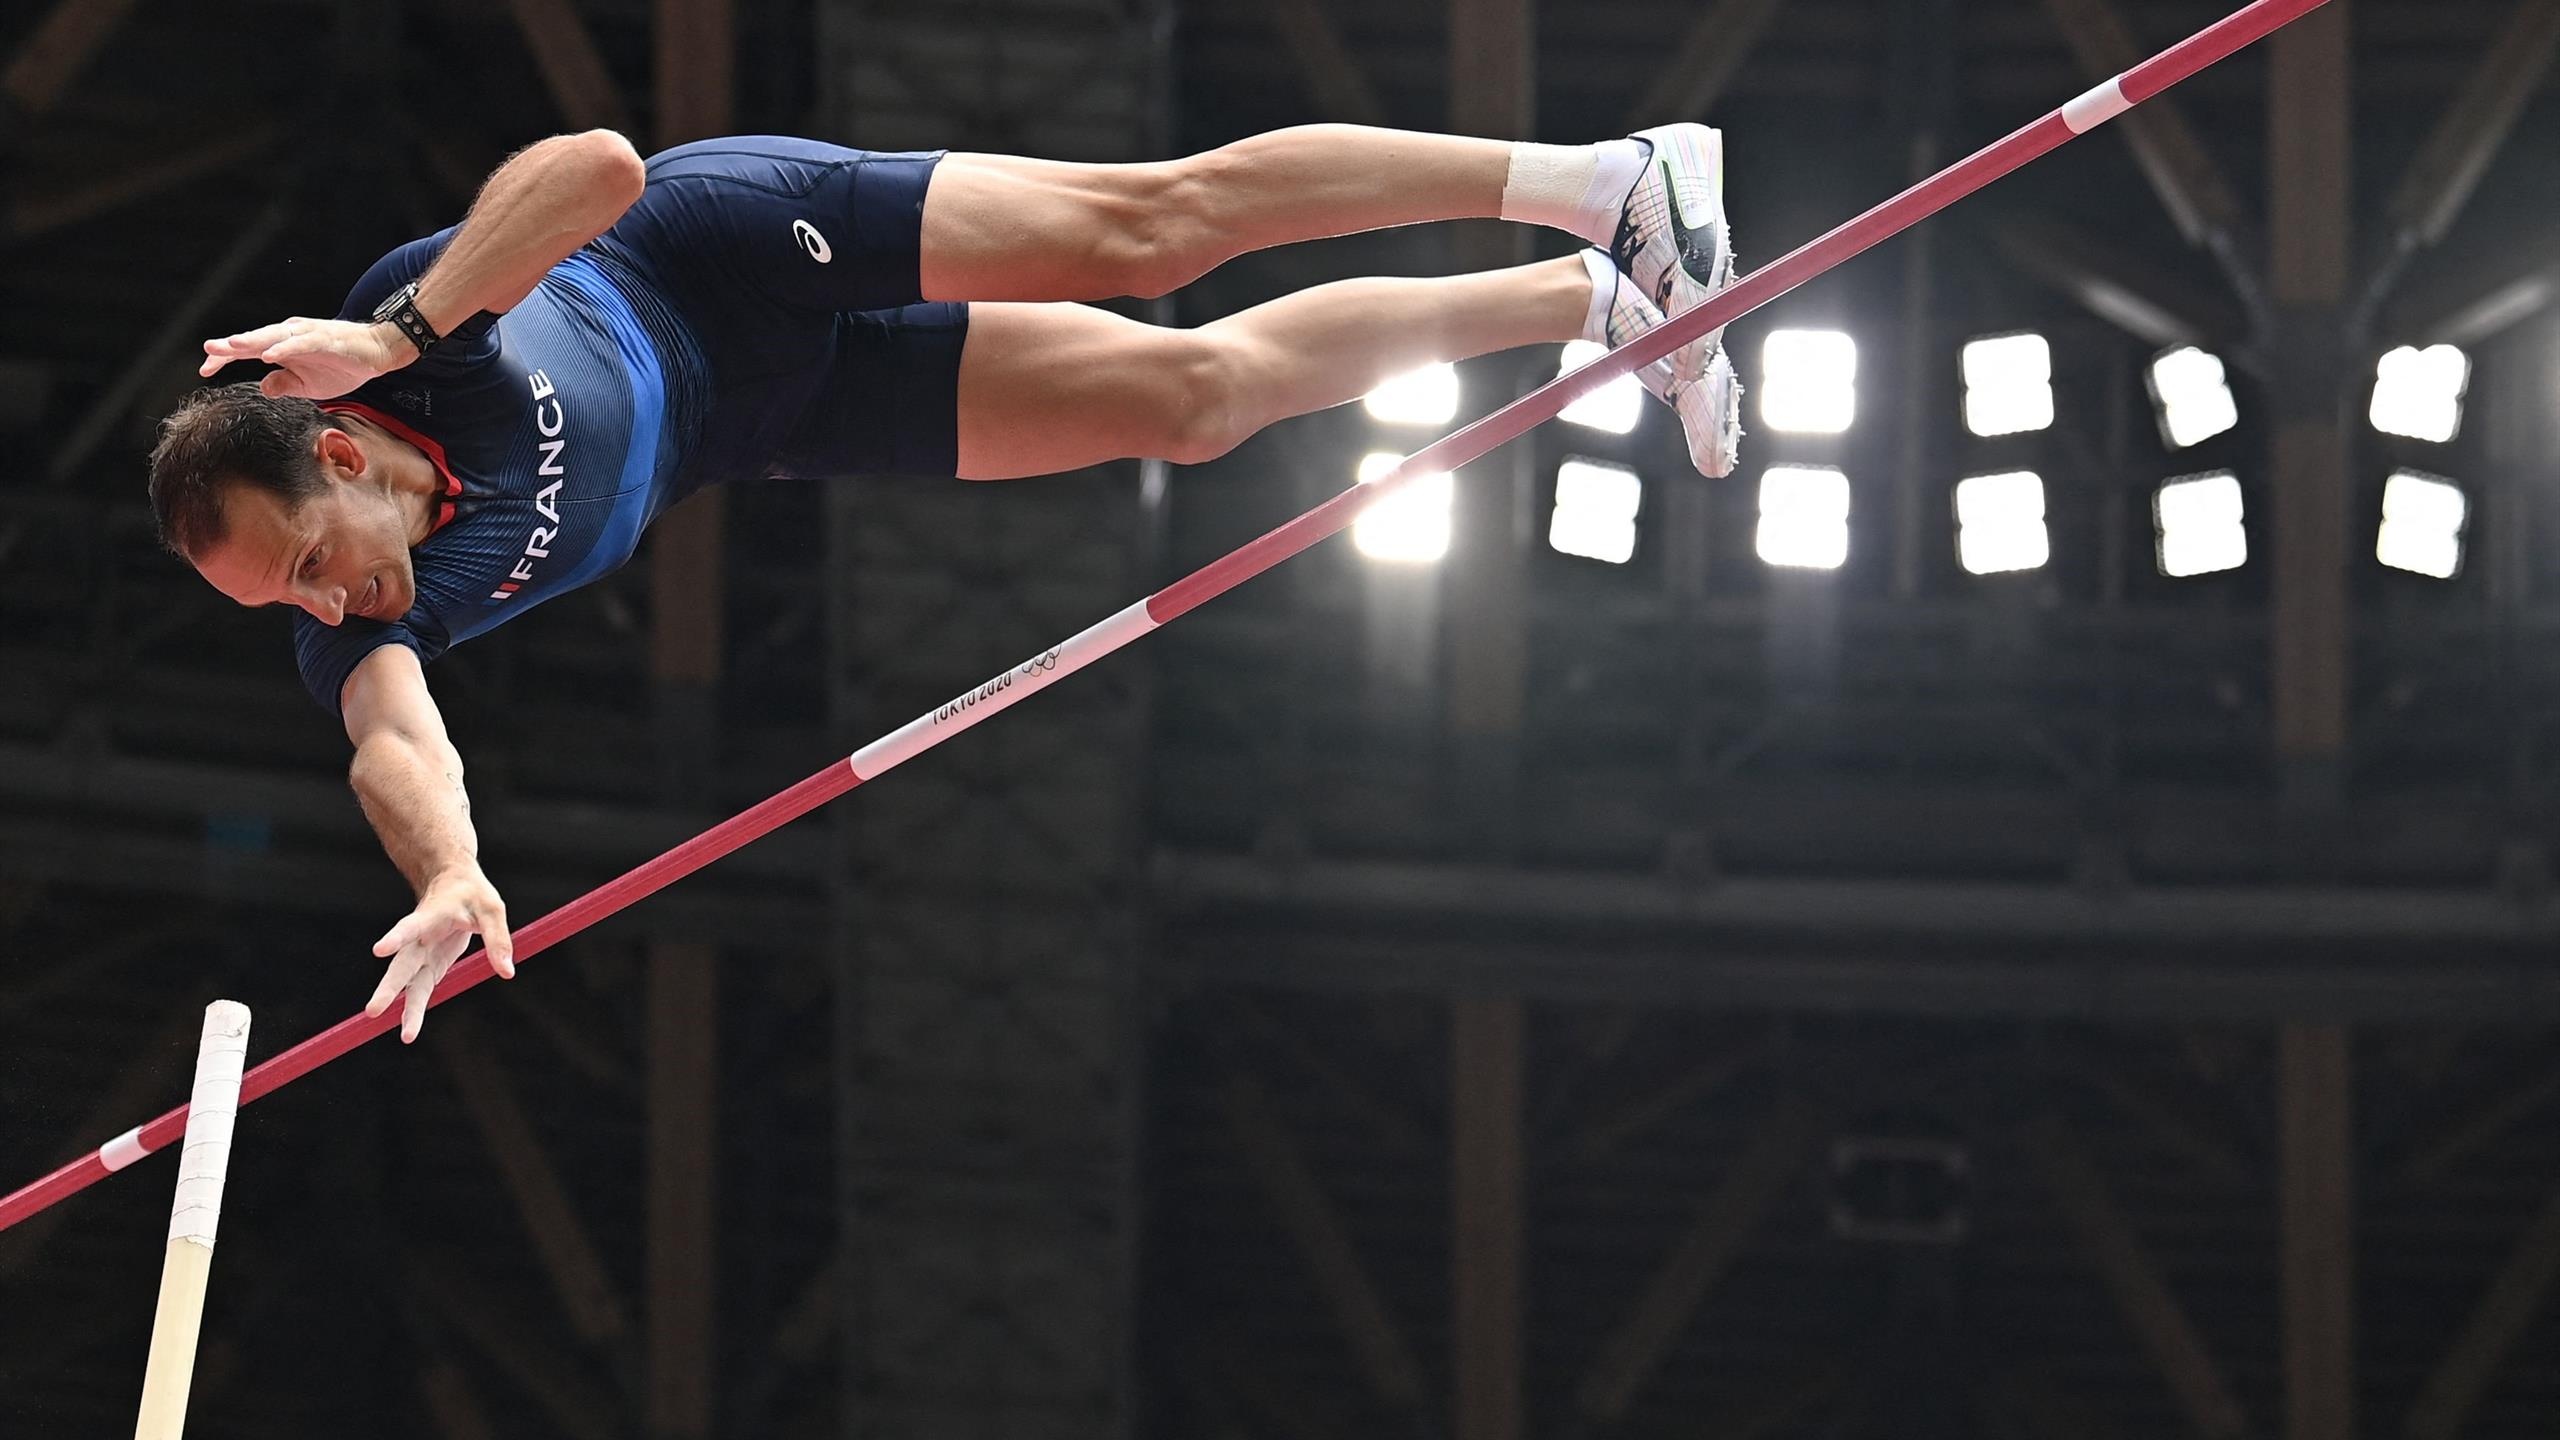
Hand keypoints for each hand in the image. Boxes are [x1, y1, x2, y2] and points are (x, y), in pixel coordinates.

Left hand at [200, 316, 412, 400]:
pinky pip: (301, 344)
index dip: (225, 359)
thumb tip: (263, 387)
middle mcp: (289, 336)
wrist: (378, 352)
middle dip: (230, 346)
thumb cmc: (343, 365)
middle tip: (208, 350)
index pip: (247, 351)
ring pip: (273, 338)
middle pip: (254, 340)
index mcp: (282, 347)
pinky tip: (270, 355)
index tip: (205, 371)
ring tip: (232, 346)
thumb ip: (284, 385)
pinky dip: (284, 349)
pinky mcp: (325, 339)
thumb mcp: (308, 385)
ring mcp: (306, 335)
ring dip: (252, 341)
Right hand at [365, 865, 515, 1042]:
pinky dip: (414, 1009)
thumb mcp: (492, 910)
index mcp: (431, 916)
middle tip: (374, 1010)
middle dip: (389, 988)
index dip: (396, 938)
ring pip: (407, 983)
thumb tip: (508, 972)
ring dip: (402, 1007)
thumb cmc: (471, 894)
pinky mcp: (428, 965)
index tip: (379, 950)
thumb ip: (497, 940)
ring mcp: (420, 954)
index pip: (411, 927)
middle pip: (401, 965)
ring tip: (405, 1036)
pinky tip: (409, 1031)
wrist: (451, 882)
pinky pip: (419, 990)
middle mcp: (419, 938)